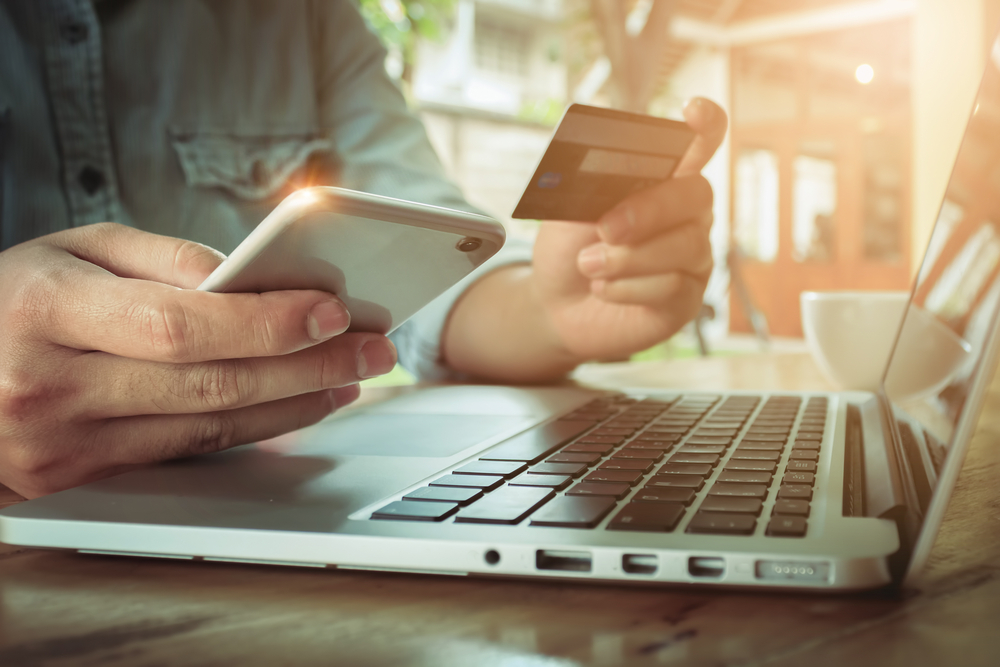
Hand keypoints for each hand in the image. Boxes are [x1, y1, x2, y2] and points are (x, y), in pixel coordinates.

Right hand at [0, 223, 396, 497]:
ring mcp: (62, 446)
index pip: (179, 324)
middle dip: (307, 366)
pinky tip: (293, 409)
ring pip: (207, 427)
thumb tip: (246, 281)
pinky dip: (250, 430)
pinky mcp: (79, 482)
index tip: (333, 310)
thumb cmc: (11, 300)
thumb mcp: (72, 250)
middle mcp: (50, 387)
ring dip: (293, 404)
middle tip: (372, 348)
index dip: (265, 322)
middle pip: (208, 383)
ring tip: (348, 377)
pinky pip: (186, 453)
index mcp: (46, 312)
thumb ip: (160, 257)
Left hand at [533, 97, 727, 360]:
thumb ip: (595, 184)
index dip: (706, 125)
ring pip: (687, 245)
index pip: (700, 144)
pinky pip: (674, 288)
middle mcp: (688, 215)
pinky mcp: (687, 299)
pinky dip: (628, 288)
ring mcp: (692, 258)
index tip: (692, 110)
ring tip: (588, 264)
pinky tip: (602, 288)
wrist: (555, 303)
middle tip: (606, 228)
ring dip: (630, 257)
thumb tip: (609, 150)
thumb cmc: (569, 248)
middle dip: (651, 209)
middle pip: (697, 194)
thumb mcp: (571, 210)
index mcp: (663, 180)